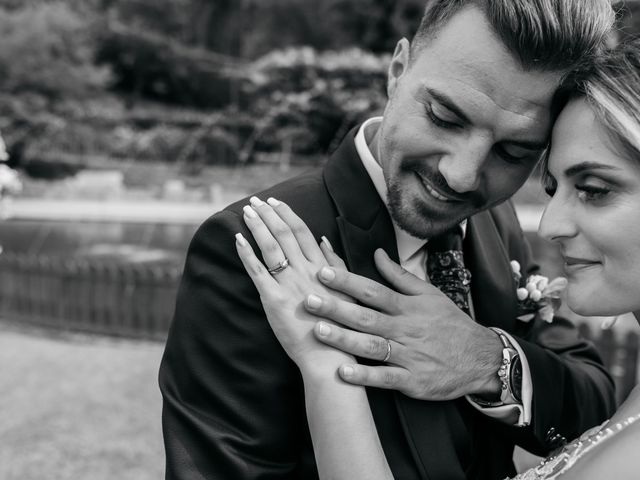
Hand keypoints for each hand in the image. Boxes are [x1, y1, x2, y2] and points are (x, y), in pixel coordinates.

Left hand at [235, 196, 353, 375]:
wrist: (329, 353)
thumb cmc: (340, 323)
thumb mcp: (346, 288)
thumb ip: (335, 263)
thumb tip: (323, 238)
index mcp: (322, 267)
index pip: (302, 231)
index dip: (287, 214)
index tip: (276, 202)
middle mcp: (305, 271)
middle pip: (283, 233)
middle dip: (268, 214)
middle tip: (256, 201)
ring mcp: (288, 284)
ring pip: (270, 246)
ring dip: (257, 226)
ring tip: (246, 212)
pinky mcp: (273, 299)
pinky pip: (257, 271)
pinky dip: (246, 253)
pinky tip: (237, 239)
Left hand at [304, 249, 502, 399]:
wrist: (480, 358)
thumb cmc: (450, 323)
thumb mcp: (429, 294)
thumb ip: (400, 276)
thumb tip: (377, 253)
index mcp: (407, 307)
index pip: (372, 290)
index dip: (347, 281)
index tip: (322, 272)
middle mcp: (405, 329)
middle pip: (366, 316)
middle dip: (336, 308)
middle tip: (308, 299)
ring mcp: (408, 356)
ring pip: (371, 346)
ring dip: (343, 339)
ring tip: (317, 331)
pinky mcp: (412, 380)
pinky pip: (385, 378)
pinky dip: (365, 376)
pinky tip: (342, 372)